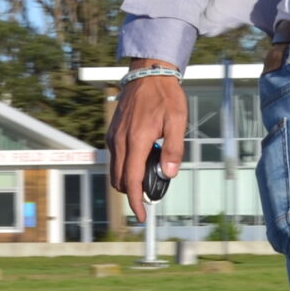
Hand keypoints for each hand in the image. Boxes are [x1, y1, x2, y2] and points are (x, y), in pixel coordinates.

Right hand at [107, 62, 185, 223]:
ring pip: (115, 171)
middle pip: (120, 181)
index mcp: (136, 140)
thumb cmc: (165, 97)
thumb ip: (174, 150)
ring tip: (150, 173)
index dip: (136, 202)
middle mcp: (120, 141)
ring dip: (129, 180)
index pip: (132, 180)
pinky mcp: (111, 133)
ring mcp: (113, 137)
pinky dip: (126, 167)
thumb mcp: (178, 122)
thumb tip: (169, 174)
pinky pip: (115, 158)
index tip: (141, 216)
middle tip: (151, 194)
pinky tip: (143, 158)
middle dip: (132, 194)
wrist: (148, 74)